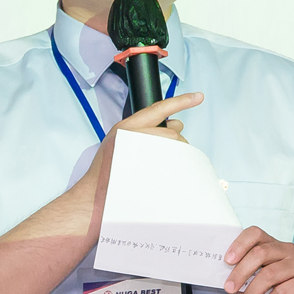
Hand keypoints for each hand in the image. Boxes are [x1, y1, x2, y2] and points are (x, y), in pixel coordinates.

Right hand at [67, 91, 203, 243]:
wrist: (95, 197)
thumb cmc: (107, 171)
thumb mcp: (118, 142)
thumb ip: (142, 131)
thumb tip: (175, 125)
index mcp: (126, 127)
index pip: (158, 109)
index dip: (181, 101)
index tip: (198, 96)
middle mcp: (134, 136)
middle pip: (172, 132)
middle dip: (176, 143)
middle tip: (166, 155)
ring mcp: (144, 154)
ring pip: (176, 146)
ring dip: (176, 155)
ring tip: (160, 167)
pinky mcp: (151, 171)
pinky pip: (175, 164)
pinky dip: (176, 167)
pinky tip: (166, 174)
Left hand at [223, 226, 293, 293]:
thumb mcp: (252, 287)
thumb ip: (242, 279)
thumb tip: (227, 278)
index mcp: (273, 246)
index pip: (255, 234)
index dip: (239, 245)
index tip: (227, 261)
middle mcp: (289, 251)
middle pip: (260, 253)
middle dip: (240, 272)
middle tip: (229, 288)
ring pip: (269, 274)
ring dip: (252, 292)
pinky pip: (282, 291)